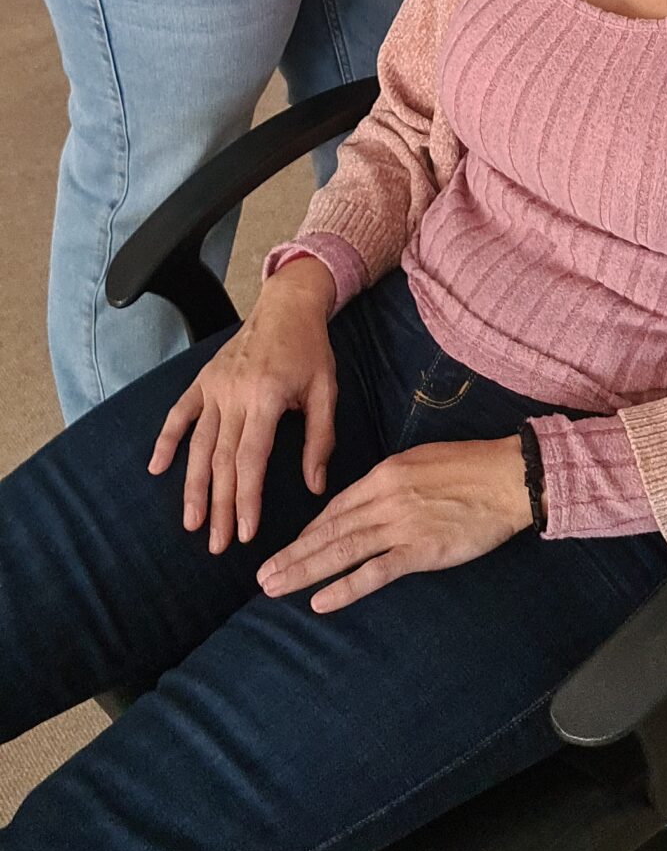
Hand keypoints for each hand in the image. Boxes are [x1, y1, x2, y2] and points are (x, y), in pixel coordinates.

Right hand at [148, 258, 336, 552]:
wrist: (286, 305)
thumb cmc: (310, 350)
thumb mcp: (326, 391)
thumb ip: (320, 439)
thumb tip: (314, 486)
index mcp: (267, 397)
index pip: (251, 460)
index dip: (246, 500)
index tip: (245, 533)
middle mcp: (235, 394)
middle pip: (222, 461)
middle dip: (219, 507)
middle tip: (216, 545)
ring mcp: (214, 387)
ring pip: (198, 445)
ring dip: (193, 486)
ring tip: (192, 522)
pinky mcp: (203, 380)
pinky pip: (179, 413)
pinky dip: (166, 440)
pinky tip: (156, 468)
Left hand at [256, 436, 532, 612]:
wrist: (508, 477)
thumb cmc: (471, 466)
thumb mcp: (422, 461)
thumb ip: (392, 482)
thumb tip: (370, 501)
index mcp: (384, 475)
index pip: (336, 507)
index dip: (309, 531)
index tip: (289, 548)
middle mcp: (384, 498)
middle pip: (328, 530)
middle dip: (292, 554)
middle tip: (262, 576)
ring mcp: (401, 525)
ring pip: (341, 550)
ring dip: (304, 571)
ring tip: (274, 588)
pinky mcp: (420, 550)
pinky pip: (375, 572)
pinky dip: (345, 587)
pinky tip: (320, 601)